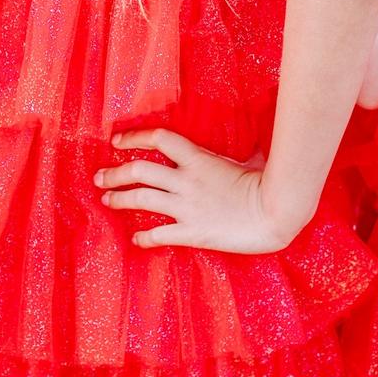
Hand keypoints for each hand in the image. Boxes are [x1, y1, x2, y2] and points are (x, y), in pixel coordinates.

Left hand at [96, 128, 306, 253]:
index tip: (117, 142)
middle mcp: (187, 181)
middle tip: (100, 177)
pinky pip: (159, 234)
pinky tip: (136, 238)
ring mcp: (187, 207)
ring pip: (141, 199)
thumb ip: (241, 150)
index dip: (134, 138)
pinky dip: (144, 236)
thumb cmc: (269, 184)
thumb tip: (252, 142)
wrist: (277, 213)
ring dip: (119, 198)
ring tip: (107, 200)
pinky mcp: (193, 232)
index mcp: (199, 159)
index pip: (159, 140)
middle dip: (115, 173)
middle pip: (139, 170)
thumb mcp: (250, 159)